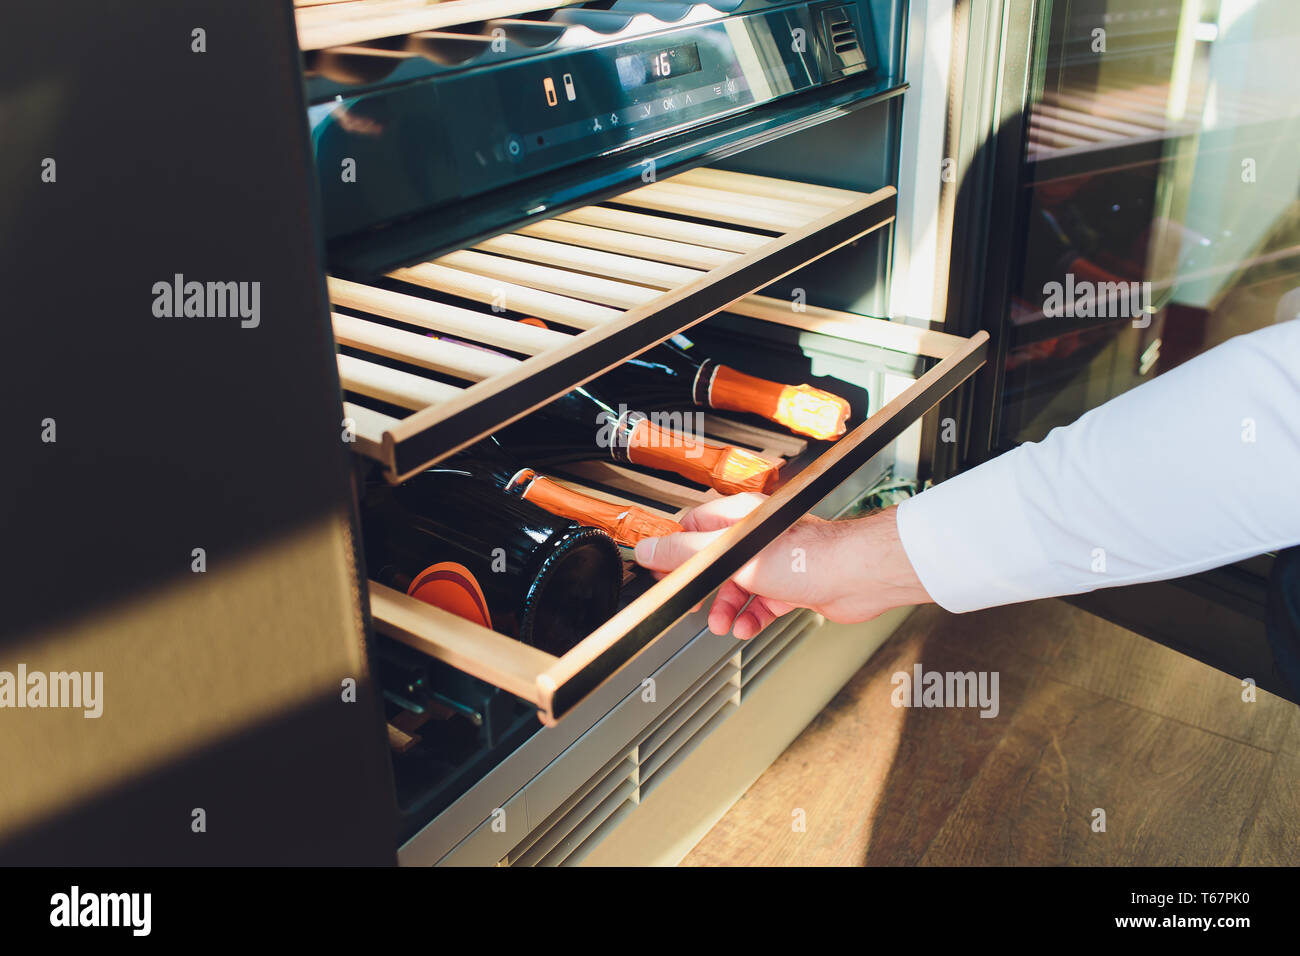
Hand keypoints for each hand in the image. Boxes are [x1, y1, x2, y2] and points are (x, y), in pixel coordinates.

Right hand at [633, 494, 931, 639]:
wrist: (855, 577)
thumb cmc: (806, 556)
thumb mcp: (733, 555)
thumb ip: (687, 553)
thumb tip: (649, 549)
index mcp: (739, 519)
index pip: (693, 529)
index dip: (676, 553)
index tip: (663, 574)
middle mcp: (756, 538)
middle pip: (714, 563)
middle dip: (702, 588)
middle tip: (692, 604)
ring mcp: (775, 563)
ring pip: (738, 587)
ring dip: (726, 608)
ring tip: (722, 623)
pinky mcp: (792, 587)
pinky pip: (762, 604)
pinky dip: (752, 618)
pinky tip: (748, 627)